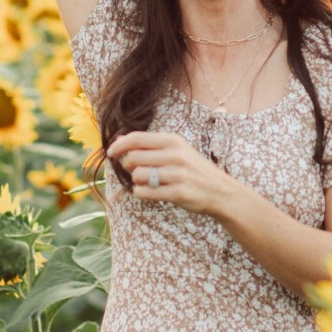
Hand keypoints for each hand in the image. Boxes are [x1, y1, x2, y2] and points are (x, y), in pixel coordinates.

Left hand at [105, 129, 230, 214]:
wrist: (220, 191)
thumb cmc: (193, 169)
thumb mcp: (177, 150)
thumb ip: (151, 146)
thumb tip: (119, 142)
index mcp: (173, 141)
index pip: (137, 138)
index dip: (119, 145)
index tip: (111, 152)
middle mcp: (175, 155)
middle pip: (133, 158)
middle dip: (128, 166)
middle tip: (136, 171)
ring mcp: (177, 174)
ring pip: (137, 176)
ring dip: (136, 181)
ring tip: (147, 182)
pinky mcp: (178, 193)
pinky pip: (145, 192)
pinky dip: (142, 193)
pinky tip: (150, 192)